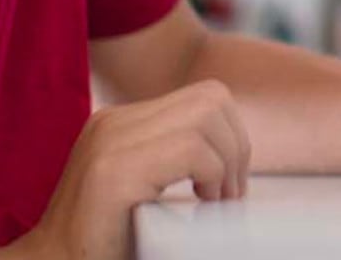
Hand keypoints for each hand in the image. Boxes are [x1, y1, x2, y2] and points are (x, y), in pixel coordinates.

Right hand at [10, 80, 250, 259]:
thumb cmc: (103, 244)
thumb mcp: (144, 188)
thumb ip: (174, 159)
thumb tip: (237, 158)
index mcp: (119, 122)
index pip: (202, 97)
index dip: (231, 134)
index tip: (229, 180)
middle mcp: (112, 123)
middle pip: (210, 97)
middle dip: (237, 144)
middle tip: (229, 192)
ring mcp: (109, 143)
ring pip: (205, 116)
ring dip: (227, 161)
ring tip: (216, 200)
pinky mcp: (111, 173)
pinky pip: (190, 149)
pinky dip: (212, 176)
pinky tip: (202, 205)